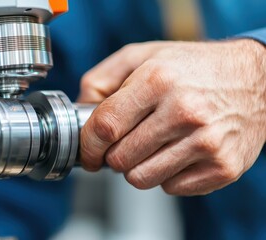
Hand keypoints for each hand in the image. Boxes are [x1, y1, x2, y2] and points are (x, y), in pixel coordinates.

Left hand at [79, 40, 265, 195]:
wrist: (256, 79)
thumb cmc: (193, 68)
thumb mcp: (142, 56)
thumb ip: (102, 79)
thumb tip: (81, 110)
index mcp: (158, 81)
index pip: (106, 127)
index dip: (88, 145)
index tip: (88, 152)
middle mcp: (184, 112)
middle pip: (120, 159)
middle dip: (113, 155)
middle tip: (127, 141)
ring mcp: (207, 142)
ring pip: (141, 179)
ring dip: (138, 167)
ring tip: (152, 146)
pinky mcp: (223, 167)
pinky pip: (171, 187)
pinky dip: (166, 174)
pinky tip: (177, 152)